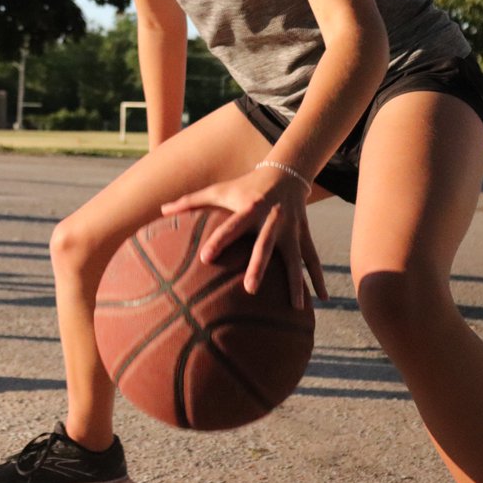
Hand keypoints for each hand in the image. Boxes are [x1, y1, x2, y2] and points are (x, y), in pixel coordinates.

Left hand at [161, 167, 328, 308]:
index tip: (205, 258)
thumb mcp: (218, 189)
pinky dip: (319, 279)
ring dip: (296, 282)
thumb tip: (161, 210)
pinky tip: (322, 300)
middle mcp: (272, 220)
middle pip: (265, 246)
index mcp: (249, 209)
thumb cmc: (244, 186)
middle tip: (249, 289)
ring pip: (296, 259)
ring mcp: (292, 230)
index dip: (218, 239)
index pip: (231, 226)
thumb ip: (190, 201)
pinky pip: (313, 260)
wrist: (286, 174)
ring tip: (296, 308)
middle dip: (259, 267)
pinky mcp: (305, 237)